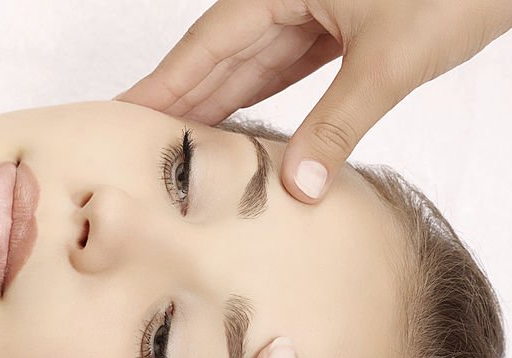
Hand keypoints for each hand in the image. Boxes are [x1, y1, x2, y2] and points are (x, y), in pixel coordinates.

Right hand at [115, 0, 511, 201]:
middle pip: (219, 56)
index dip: (162, 84)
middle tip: (133, 145)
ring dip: (216, 107)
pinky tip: (239, 129)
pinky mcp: (338, 28)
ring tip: (175, 148)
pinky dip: (260, 101)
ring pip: (250, 65)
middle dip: (179, 102)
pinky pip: (284, 69)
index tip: (121, 115)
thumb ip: (338, 125)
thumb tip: (297, 187)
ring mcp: (313, 9)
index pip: (206, 44)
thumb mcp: (389, 60)